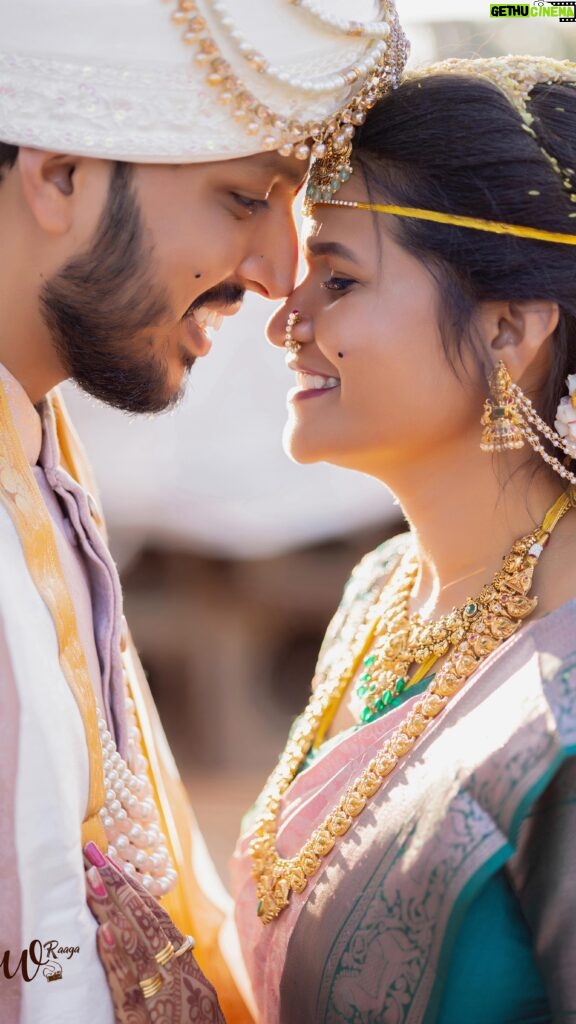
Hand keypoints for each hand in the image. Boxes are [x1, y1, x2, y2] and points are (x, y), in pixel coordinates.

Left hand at [84, 843, 225, 1023]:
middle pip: (149, 925)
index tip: (112, 858)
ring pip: (138, 948)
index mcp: (191, 973)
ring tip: (93, 878)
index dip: (135, 888)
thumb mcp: (199, 1004)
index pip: (160, 921)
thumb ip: (183, 973)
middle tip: (94, 852)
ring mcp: (169, 1002)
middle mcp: (183, 981)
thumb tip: (169, 940)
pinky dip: (118, 961)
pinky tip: (104, 934)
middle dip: (120, 886)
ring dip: (113, 910)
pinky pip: (131, 992)